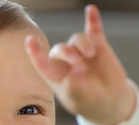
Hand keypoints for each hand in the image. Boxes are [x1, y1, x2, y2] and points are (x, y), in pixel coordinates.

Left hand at [25, 5, 135, 124]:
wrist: (109, 99)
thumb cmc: (88, 100)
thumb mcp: (79, 98)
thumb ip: (74, 86)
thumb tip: (75, 71)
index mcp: (55, 75)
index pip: (41, 62)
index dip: (35, 52)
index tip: (29, 40)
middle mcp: (65, 61)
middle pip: (60, 49)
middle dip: (68, 54)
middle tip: (79, 66)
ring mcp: (81, 51)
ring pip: (77, 39)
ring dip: (83, 45)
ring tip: (91, 56)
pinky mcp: (97, 44)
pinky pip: (93, 29)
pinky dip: (93, 20)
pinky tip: (91, 10)